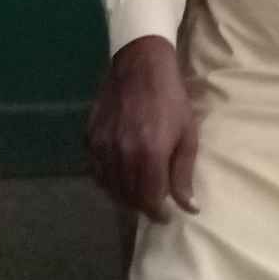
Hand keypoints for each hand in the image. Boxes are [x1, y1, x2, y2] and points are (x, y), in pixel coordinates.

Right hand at [86, 35, 199, 221]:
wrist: (141, 64)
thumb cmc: (171, 97)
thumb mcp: (187, 132)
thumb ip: (184, 172)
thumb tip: (188, 208)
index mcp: (149, 154)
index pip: (149, 200)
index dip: (158, 213)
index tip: (166, 215)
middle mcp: (122, 155)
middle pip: (128, 198)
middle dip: (142, 206)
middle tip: (153, 202)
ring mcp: (102, 147)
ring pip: (109, 188)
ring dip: (124, 195)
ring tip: (138, 190)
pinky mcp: (90, 137)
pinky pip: (96, 171)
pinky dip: (108, 179)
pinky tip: (120, 173)